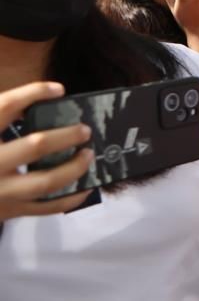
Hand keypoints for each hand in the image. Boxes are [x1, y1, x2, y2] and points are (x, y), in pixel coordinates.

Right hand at [0, 82, 94, 220]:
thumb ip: (1, 118)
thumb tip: (37, 104)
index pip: (4, 107)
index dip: (33, 93)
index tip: (58, 89)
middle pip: (34, 146)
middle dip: (65, 136)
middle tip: (84, 129)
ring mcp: (1, 191)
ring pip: (45, 181)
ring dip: (73, 167)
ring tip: (88, 155)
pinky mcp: (10, 211)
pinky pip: (47, 207)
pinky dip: (71, 198)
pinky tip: (86, 186)